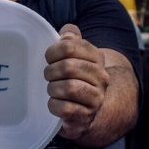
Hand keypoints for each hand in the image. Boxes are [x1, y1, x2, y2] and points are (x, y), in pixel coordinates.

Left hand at [44, 24, 108, 140]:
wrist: (86, 109)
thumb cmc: (75, 77)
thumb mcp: (75, 55)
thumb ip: (71, 38)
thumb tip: (67, 32)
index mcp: (97, 57)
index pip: (70, 46)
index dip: (53, 51)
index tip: (49, 58)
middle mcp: (101, 77)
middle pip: (68, 67)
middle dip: (51, 71)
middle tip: (48, 75)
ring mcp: (96, 98)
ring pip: (69, 87)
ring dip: (53, 88)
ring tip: (52, 89)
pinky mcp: (87, 117)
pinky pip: (66, 109)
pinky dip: (54, 105)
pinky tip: (54, 103)